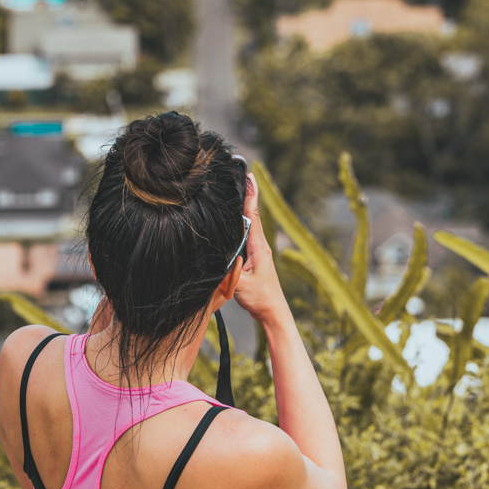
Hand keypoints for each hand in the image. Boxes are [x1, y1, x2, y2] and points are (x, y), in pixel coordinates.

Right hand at [233, 175, 289, 328]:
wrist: (274, 313)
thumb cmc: (261, 299)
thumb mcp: (241, 285)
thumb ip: (229, 270)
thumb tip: (215, 256)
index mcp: (258, 246)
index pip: (252, 215)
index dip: (250, 195)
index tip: (249, 176)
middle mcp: (259, 245)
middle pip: (250, 215)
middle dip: (245, 195)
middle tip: (240, 175)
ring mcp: (257, 252)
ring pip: (247, 226)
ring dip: (242, 209)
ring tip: (235, 192)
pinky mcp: (253, 259)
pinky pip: (244, 237)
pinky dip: (239, 225)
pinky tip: (231, 223)